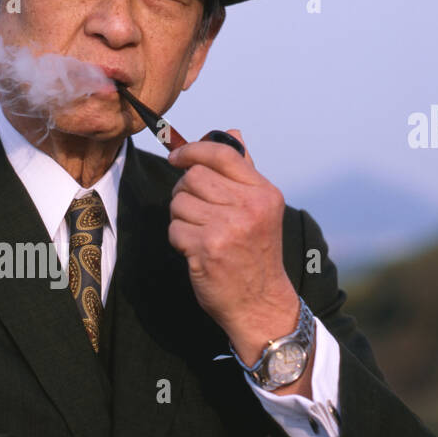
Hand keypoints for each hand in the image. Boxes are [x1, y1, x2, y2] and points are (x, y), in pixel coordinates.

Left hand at [167, 130, 299, 363]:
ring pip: (179, 202)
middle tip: (193, 211)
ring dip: (180, 218)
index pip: (222, 153)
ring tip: (199, 233)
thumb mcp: (260, 210)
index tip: (176, 157)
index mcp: (264, 193)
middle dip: (184, 192)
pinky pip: (174, 229)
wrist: (260, 304)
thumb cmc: (255, 254)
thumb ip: (244, 171)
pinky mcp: (207, 249)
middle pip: (193, 177)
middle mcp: (249, 207)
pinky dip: (179, 240)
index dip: (192, 150)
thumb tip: (232, 132)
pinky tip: (196, 251)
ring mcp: (228, 228)